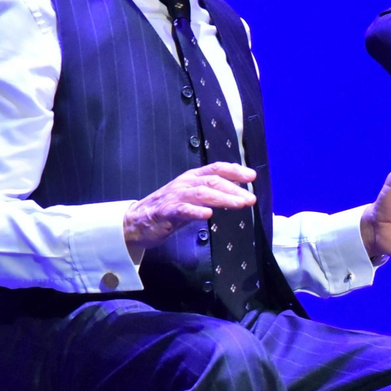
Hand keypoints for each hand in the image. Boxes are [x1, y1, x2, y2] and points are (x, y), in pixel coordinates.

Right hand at [124, 162, 256, 254]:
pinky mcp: (166, 212)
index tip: (252, 176)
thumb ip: (212, 194)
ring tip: (239, 205)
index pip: (216, 169)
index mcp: (192, 178)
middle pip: (212, 181)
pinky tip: (208, 214)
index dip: (234, 171)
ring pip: (201, 193)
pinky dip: (196, 211)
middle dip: (234, 189)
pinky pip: (182, 210)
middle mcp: (185, 183)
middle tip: (251, 199)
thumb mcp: (193, 198)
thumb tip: (238, 194)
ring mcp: (175, 196)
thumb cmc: (169, 209)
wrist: (137, 221)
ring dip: (222, 198)